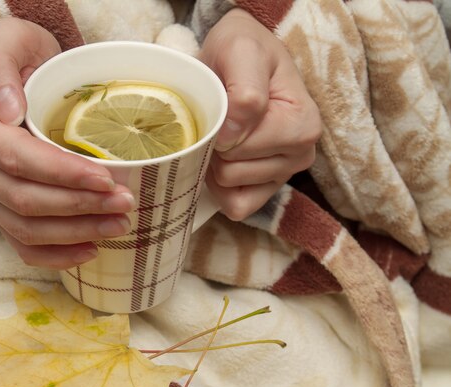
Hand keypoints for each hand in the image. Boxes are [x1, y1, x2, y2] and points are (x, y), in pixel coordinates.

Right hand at [0, 17, 134, 268]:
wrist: (4, 79)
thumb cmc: (16, 57)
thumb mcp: (8, 41)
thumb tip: (8, 109)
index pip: (15, 157)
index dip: (62, 174)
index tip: (106, 178)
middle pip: (22, 199)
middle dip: (78, 206)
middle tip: (125, 203)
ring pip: (23, 228)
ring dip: (75, 232)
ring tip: (118, 225)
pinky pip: (18, 244)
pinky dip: (55, 255)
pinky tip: (90, 250)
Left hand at [200, 9, 320, 220]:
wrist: (242, 53)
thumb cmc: (243, 49)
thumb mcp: (241, 51)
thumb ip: (244, 92)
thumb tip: (232, 139)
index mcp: (303, 125)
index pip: (240, 148)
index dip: (218, 129)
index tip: (221, 104)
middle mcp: (301, 154)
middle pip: (232, 172)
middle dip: (214, 148)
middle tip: (218, 118)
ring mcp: (284, 174)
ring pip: (230, 189)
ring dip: (214, 164)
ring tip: (221, 133)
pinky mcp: (267, 188)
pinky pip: (236, 206)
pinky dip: (220, 189)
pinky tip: (220, 161)